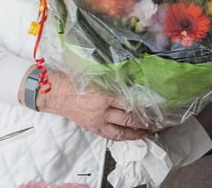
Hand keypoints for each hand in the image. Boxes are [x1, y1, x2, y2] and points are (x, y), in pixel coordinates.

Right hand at [35, 69, 154, 140]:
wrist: (55, 93)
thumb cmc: (73, 80)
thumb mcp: (94, 75)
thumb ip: (112, 80)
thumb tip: (130, 80)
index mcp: (103, 95)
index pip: (129, 102)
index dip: (143, 105)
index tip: (156, 104)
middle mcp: (101, 111)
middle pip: (128, 119)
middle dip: (144, 122)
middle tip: (157, 121)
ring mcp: (97, 122)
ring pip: (121, 132)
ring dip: (136, 133)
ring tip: (148, 133)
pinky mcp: (92, 127)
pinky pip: (110, 136)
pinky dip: (122, 136)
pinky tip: (129, 135)